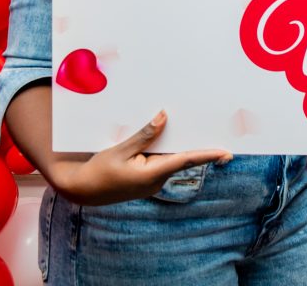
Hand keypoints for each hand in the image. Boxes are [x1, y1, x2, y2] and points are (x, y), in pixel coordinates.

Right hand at [47, 111, 231, 205]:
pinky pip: (162, 161)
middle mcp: (156, 180)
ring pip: (172, 159)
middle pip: (182, 158)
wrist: (80, 190)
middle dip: (198, 145)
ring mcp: (151, 181)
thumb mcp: (120, 150)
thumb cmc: (98, 171)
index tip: (226, 152)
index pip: (186, 161)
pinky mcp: (146, 179)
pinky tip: (169, 134)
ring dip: (181, 144)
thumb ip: (144, 134)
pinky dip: (167, 149)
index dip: (208, 155)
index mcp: (152, 175)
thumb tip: (164, 117)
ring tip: (195, 124)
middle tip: (220, 132)